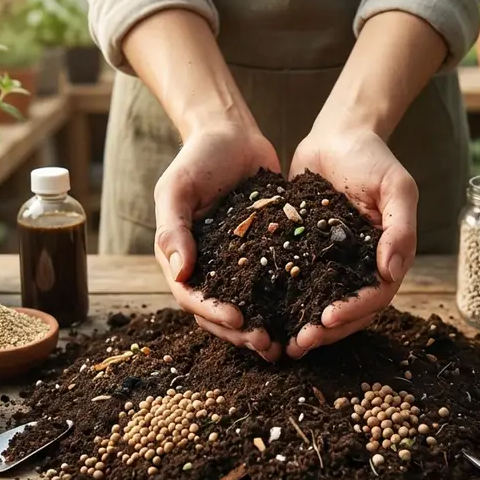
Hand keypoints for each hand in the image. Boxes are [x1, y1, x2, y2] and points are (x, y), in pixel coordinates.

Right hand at [153, 123, 285, 359]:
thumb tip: (178, 271)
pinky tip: (306, 314)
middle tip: (267, 345)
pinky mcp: (263, 255)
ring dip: (262, 328)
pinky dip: (284, 304)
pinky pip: (272, 285)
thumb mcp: (178, 186)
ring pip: (246, 307)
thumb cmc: (198, 156)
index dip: (213, 312)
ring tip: (284, 344)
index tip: (238, 319)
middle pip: (218, 313)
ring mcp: (236, 264)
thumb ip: (173, 226)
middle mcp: (207, 267)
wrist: (232, 134)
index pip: (192, 296)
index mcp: (181, 256)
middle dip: (240, 333)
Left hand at [286, 127, 417, 357]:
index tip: (327, 319)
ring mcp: (332, 263)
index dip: (353, 312)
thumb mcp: (396, 187)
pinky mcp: (306, 254)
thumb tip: (392, 273)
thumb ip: (400, 228)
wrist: (337, 134)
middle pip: (348, 312)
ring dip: (304, 326)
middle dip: (325, 331)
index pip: (374, 297)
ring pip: (321, 305)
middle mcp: (360, 267)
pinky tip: (262, 314)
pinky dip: (284, 303)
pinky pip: (297, 284)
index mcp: (387, 257)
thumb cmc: (372, 157)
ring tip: (281, 343)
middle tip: (299, 344)